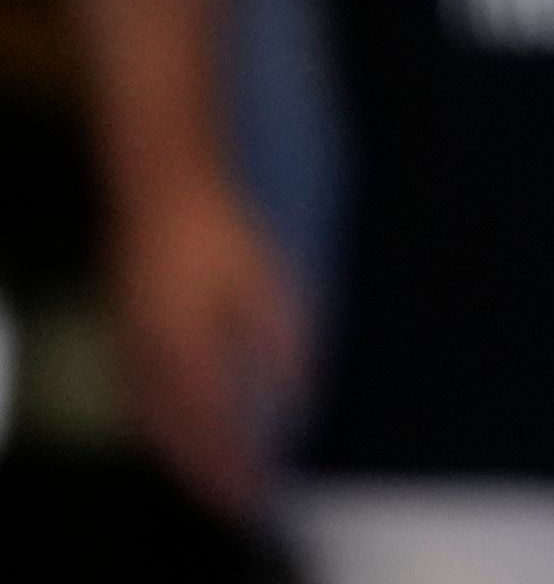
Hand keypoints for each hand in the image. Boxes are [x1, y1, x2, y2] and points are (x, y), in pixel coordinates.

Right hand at [108, 171, 303, 516]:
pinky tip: (176, 426)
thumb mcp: (266, 281)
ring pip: (149, 421)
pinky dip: (157, 426)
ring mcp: (127, 345)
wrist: (161, 185)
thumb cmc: (220, 229)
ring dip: (179, 454)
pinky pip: (135, 397)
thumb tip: (300, 393)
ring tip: (210, 475)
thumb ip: (282, 341)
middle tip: (236, 500)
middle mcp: (147, 358)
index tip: (259, 492)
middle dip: (204, 472)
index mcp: (183, 348)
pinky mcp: (122, 329)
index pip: (209, 428)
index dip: (233, 464)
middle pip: (173, 436)